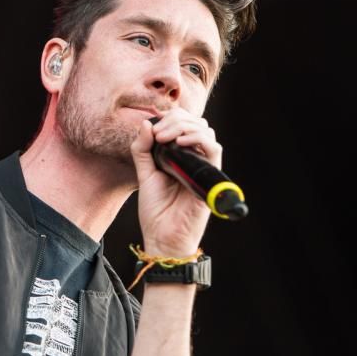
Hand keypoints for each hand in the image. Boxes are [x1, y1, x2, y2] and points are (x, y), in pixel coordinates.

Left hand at [129, 107, 222, 256]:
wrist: (162, 237)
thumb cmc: (156, 210)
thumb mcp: (144, 174)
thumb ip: (143, 149)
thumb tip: (146, 124)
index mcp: (180, 155)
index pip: (183, 123)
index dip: (169, 119)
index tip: (152, 129)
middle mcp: (194, 158)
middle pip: (195, 122)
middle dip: (175, 120)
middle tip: (158, 133)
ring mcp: (203, 166)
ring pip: (206, 131)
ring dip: (184, 127)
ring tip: (165, 137)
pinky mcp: (210, 177)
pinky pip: (214, 149)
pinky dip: (198, 139)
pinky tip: (180, 142)